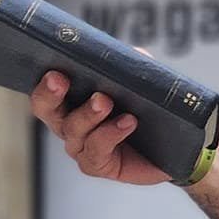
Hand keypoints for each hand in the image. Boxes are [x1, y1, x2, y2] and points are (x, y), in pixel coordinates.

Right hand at [30, 71, 171, 185]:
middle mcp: (69, 124)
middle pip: (48, 110)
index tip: (55, 70)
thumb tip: (135, 53)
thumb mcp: (143, 84)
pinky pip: (96, 150)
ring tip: (105, 101)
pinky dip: (111, 133)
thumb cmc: (150, 113)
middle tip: (61, 79)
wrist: (173, 150)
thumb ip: (135, 67)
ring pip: (74, 129)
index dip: (45, 82)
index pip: (47, 89)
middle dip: (51, 94)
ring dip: (88, 113)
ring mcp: (81, 146)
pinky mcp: (97, 164)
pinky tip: (128, 122)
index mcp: (72, 100)